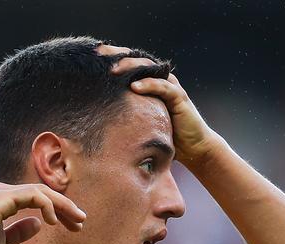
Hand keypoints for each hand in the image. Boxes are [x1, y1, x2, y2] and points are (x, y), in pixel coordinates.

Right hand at [0, 182, 85, 243]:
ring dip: (62, 205)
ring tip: (77, 220)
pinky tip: (53, 221)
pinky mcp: (2, 197)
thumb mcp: (2, 243)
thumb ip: (19, 232)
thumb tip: (38, 224)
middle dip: (65, 207)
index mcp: (2, 201)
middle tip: (82, 221)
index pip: (37, 199)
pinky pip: (33, 195)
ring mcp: (2, 192)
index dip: (57, 211)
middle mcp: (2, 192)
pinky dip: (48, 206)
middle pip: (43, 193)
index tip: (73, 225)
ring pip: (42, 191)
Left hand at [98, 44, 225, 166]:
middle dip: (118, 55)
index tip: (92, 56)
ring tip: (112, 70)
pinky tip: (134, 86)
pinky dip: (149, 85)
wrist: (192, 149)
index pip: (129, 65)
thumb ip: (124, 115)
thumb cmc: (163, 136)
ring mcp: (171, 87)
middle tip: (98, 54)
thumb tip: (94, 119)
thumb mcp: (138, 123)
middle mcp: (160, 80)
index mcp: (149, 83)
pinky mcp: (179, 98)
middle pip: (137, 60)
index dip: (113, 58)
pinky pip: (163, 87)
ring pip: (150, 69)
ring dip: (130, 67)